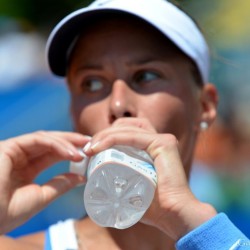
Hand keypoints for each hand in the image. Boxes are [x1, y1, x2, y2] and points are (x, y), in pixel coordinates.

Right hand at [0, 131, 88, 233]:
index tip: (88, 153)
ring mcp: (15, 150)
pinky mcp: (10, 146)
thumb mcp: (41, 197)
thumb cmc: (7, 213)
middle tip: (91, 142)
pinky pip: (38, 140)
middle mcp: (21, 157)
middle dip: (72, 141)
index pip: (52, 154)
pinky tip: (71, 153)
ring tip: (84, 148)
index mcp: (26, 169)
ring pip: (46, 138)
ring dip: (67, 142)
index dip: (70, 151)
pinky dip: (57, 144)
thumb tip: (81, 177)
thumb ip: (60, 185)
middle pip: (51, 143)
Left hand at [83, 118, 216, 239]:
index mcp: (152, 148)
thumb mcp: (130, 188)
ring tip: (91, 148)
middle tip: (88, 149)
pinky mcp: (164, 143)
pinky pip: (133, 136)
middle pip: (125, 126)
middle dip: (104, 133)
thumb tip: (95, 181)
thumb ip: (118, 180)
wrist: (173, 216)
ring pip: (127, 128)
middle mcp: (158, 140)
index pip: (126, 131)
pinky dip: (114, 138)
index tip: (89, 150)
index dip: (106, 136)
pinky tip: (99, 147)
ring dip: (105, 134)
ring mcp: (162, 140)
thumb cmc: (152, 206)